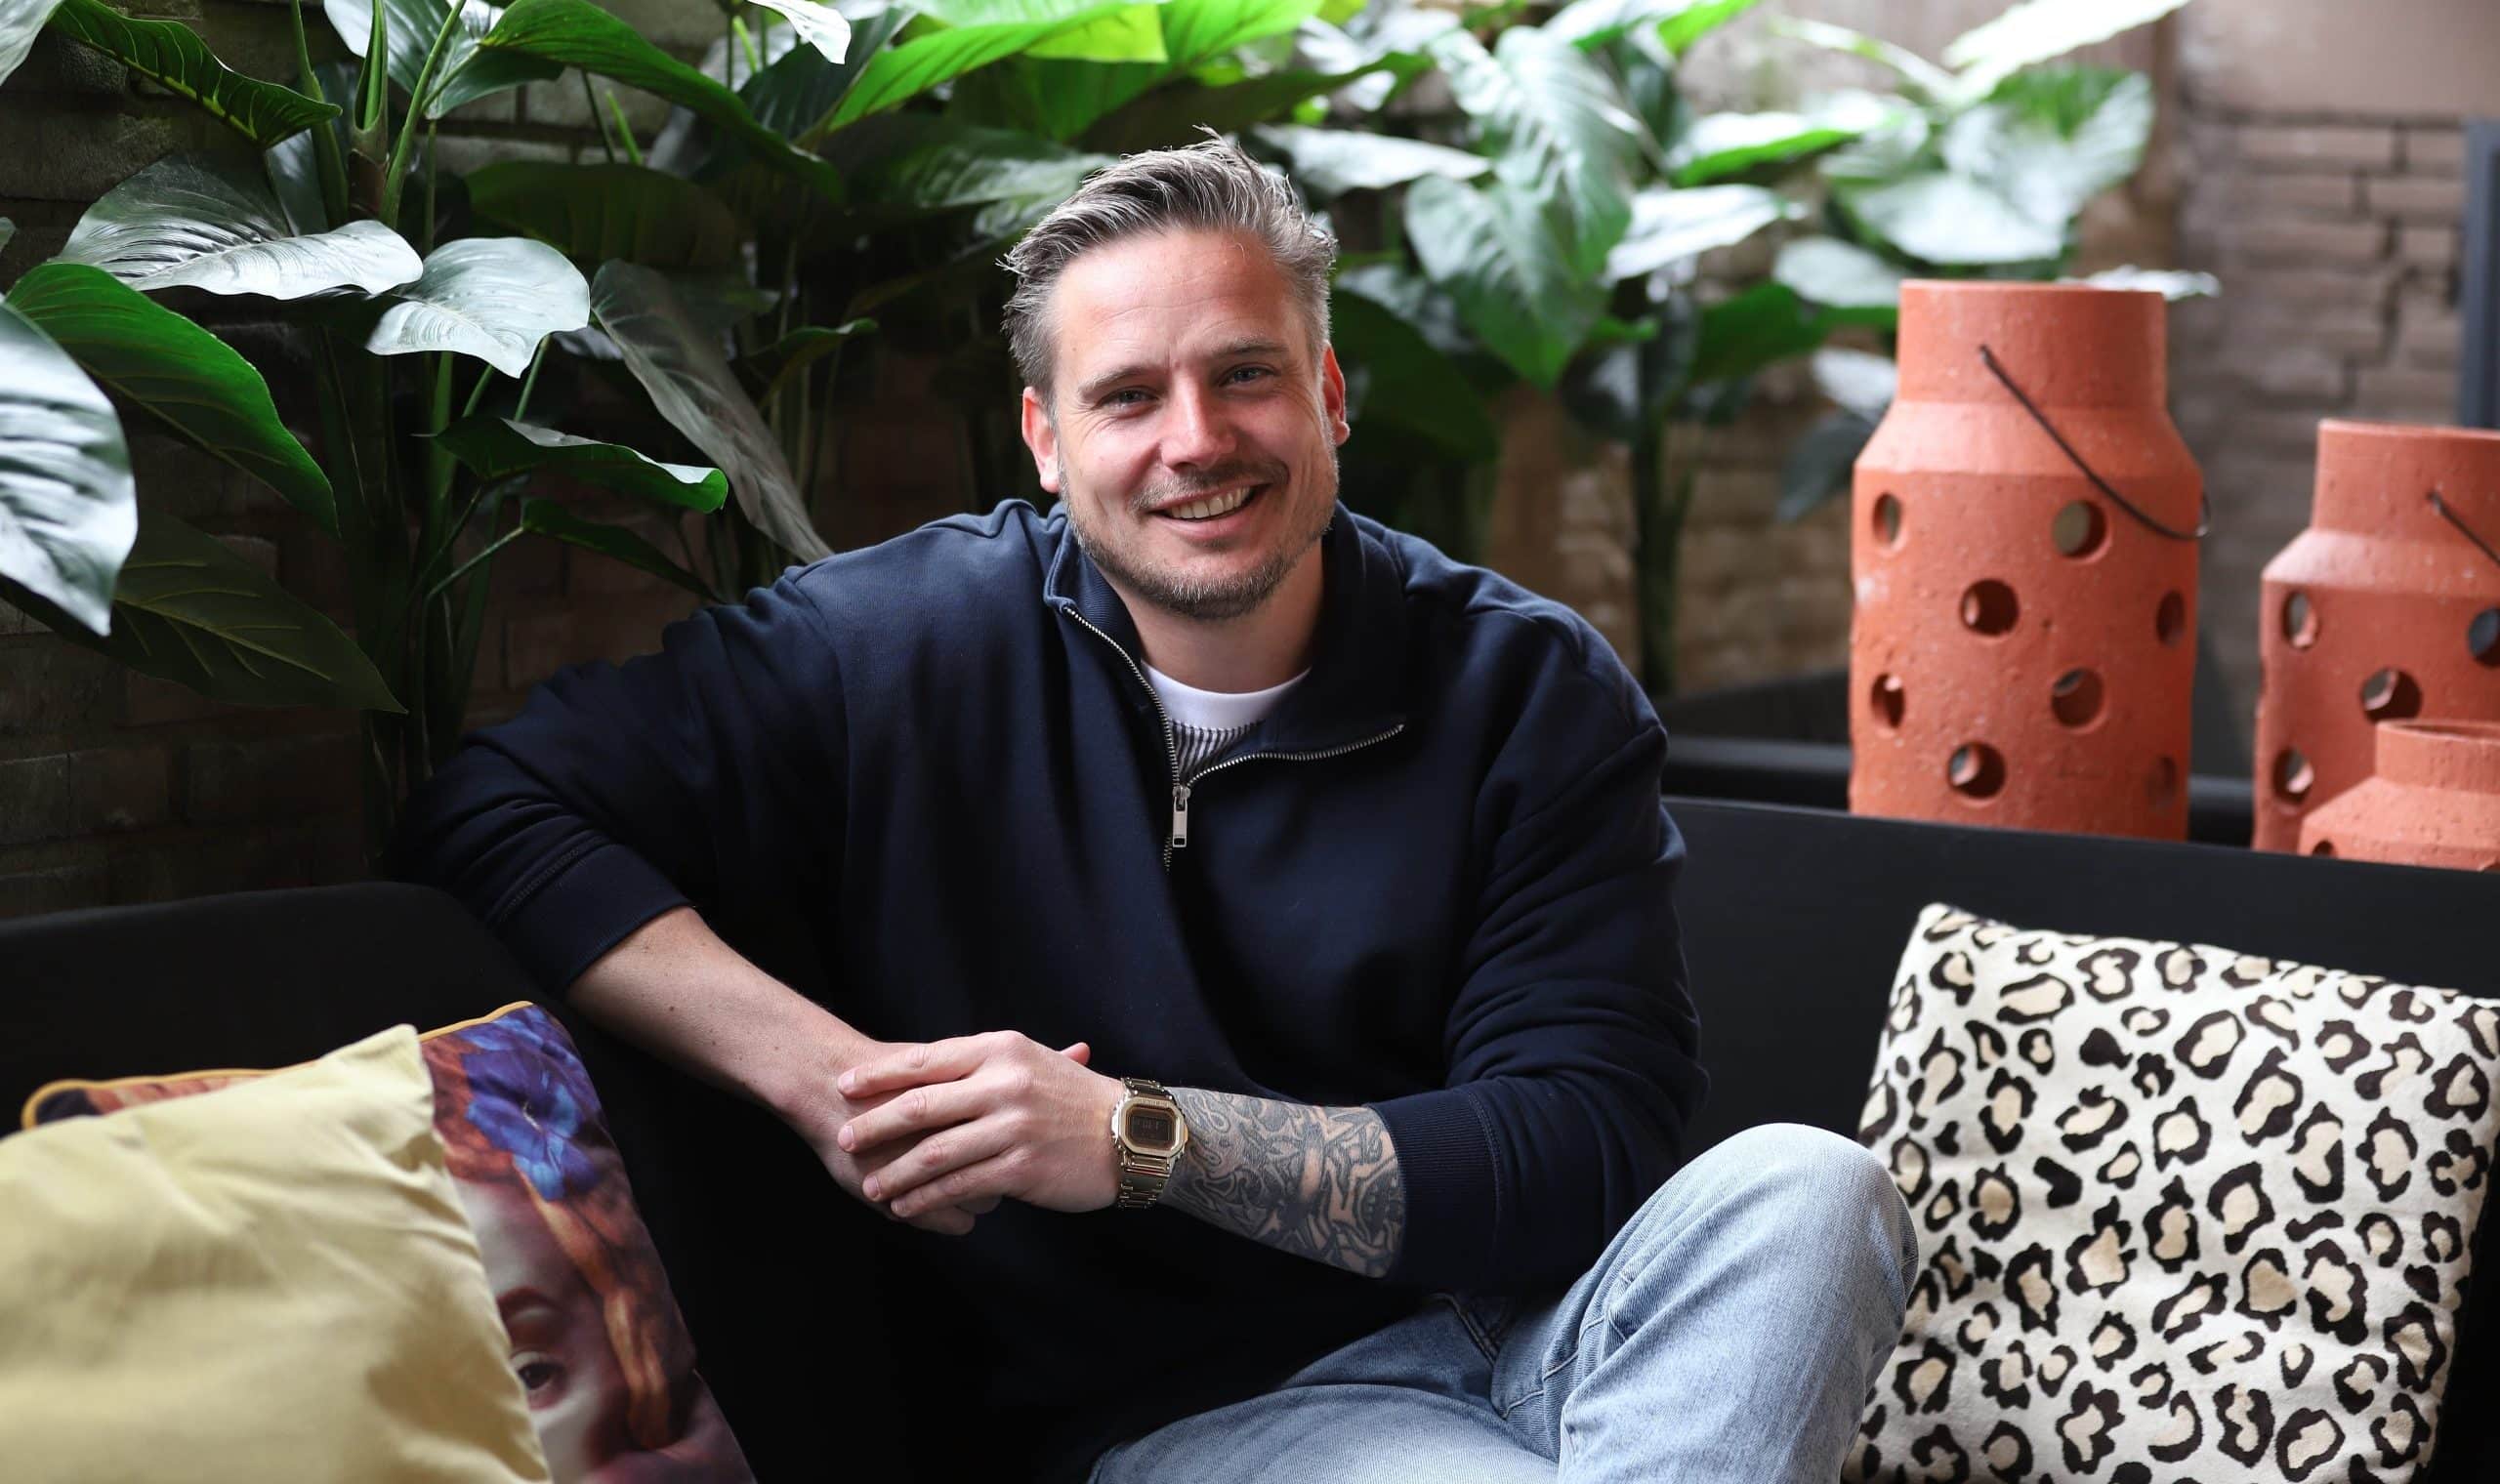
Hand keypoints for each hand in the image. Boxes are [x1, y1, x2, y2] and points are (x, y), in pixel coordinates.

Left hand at [836, 1031, 1127, 1220]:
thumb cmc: (1072, 1098)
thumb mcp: (1030, 1061)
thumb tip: (919, 1070)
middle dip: (874, 1125)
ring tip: (871, 1184)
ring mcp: (1012, 1127)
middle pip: (921, 1105)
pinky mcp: (1020, 1168)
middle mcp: (1004, 1084)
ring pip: (935, 1153)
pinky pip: (959, 1185)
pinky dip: (926, 1199)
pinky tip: (906, 1206)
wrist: (1129, 1134)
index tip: (845, 1086)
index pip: (926, 1060)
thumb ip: (978, 1063)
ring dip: (895, 1172)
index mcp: (1001, 1050)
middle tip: (844, 1138)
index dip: (880, 1075)